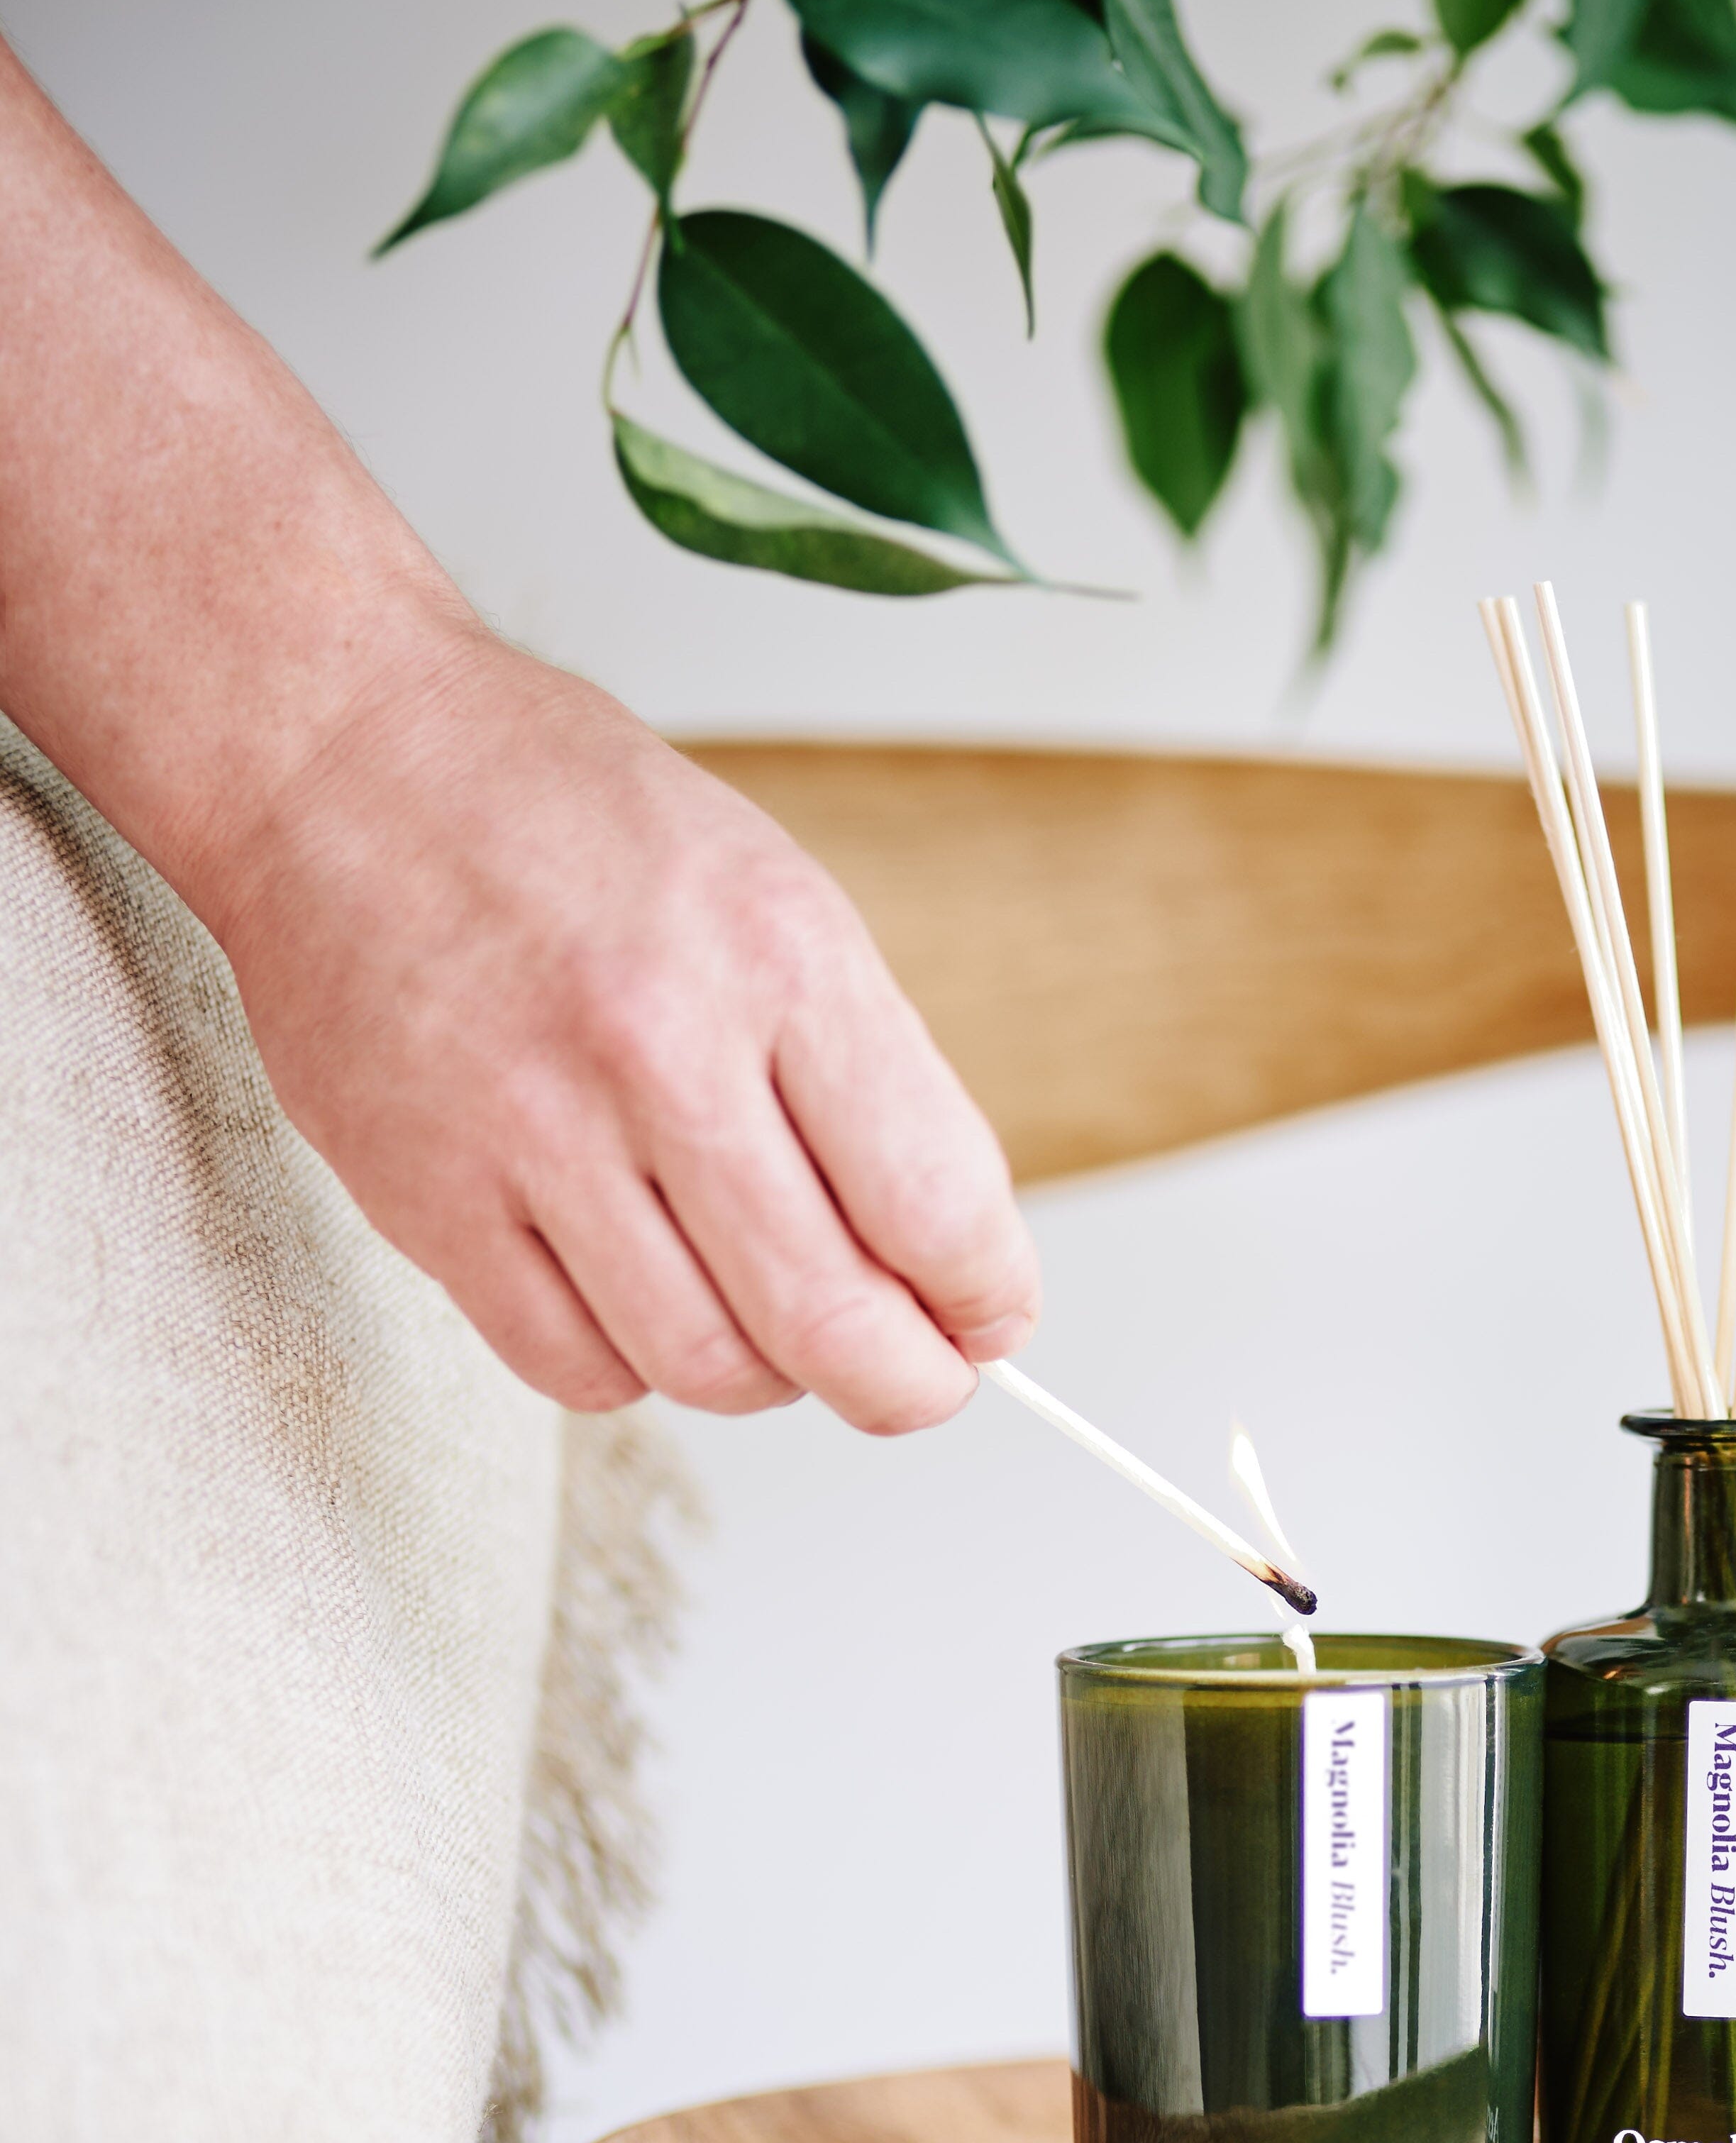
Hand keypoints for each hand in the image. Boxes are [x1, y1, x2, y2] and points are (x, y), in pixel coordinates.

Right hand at [204, 622, 1037, 1428]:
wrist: (338, 758)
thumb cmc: (567, 824)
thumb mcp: (771, 893)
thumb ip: (864, 1074)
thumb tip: (948, 1263)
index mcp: (777, 955)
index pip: (934, 1204)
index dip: (985, 1300)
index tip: (989, 1320)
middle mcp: (657, 1046)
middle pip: (829, 1321)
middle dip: (904, 1384)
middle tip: (914, 1382)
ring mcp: (529, 1129)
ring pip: (704, 1367)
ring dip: (766, 1377)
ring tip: (767, 1324)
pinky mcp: (426, 1195)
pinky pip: (573, 1368)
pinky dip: (633, 1369)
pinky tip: (643, 1300)